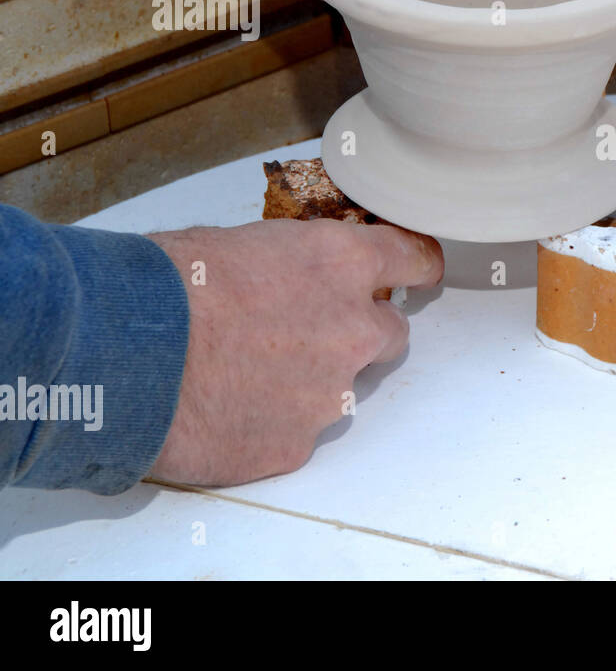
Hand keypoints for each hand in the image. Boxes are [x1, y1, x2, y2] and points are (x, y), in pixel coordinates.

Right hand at [146, 219, 442, 485]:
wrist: (120, 354)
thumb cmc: (164, 286)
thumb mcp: (240, 243)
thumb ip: (293, 262)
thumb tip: (294, 275)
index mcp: (340, 264)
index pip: (413, 260)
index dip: (417, 267)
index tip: (421, 273)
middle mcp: (351, 328)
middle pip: (390, 333)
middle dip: (360, 333)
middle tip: (308, 333)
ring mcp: (329, 392)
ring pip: (343, 387)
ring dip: (311, 380)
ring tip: (247, 373)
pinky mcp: (297, 445)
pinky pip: (299, 432)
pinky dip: (273, 422)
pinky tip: (229, 408)